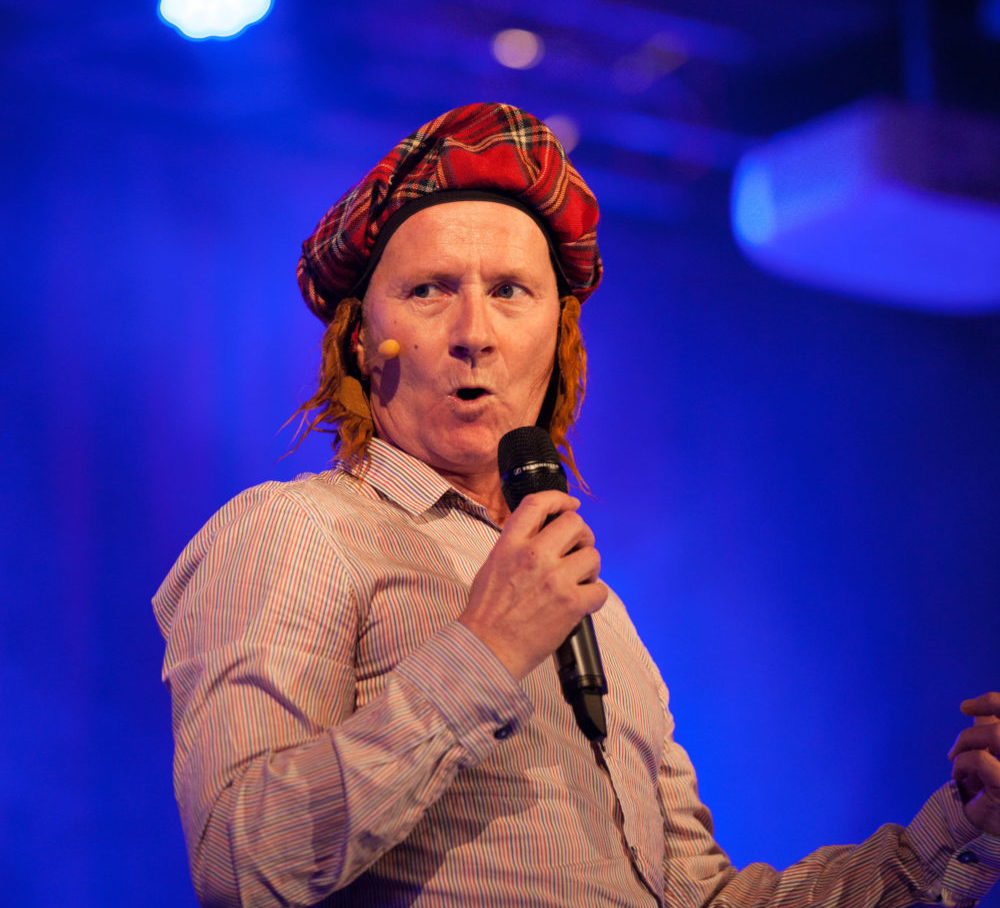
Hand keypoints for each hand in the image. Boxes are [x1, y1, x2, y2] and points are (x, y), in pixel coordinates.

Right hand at [459, 490, 606, 679]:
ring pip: (592, 555)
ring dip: (590, 568)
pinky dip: (595, 596)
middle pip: (574, 523)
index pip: (538, 504)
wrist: (488, 648)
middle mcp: (534, 555)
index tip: (571, 504)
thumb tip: (543, 534)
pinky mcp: (571, 603)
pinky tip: (582, 602)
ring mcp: (555, 579)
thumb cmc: (488, 611)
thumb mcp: (493, 564)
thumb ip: (517, 544)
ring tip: (578, 580)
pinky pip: (600, 589)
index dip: (560, 499)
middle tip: (579, 549)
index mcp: (511, 544)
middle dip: (582, 535)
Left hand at [948, 691, 999, 834]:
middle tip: (954, 751)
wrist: (989, 836)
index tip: (965, 707)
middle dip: (972, 733)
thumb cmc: (992, 798)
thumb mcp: (989, 763)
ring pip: (996, 735)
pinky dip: (964, 764)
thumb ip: (988, 737)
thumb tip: (978, 714)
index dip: (992, 702)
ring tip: (956, 762)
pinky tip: (960, 778)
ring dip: (967, 744)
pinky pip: (982, 760)